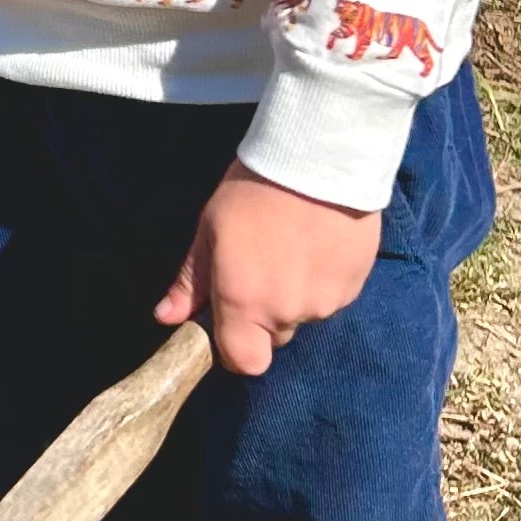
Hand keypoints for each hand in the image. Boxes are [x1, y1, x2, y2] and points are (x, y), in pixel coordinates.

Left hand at [158, 161, 382, 376]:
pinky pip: (332, 297)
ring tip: (292, 247)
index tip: (232, 321)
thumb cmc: (253, 190)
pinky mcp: (355, 285)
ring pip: (305, 314)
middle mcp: (289, 311)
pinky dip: (323, 280)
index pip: (244, 363)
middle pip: (275, 337)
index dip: (235, 349)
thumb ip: (191, 282)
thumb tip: (165, 317)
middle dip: (265, 315)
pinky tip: (317, 243)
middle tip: (262, 267)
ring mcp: (327, 301)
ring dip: (296, 294)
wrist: (318, 157)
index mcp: (245, 302)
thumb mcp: (210, 230)